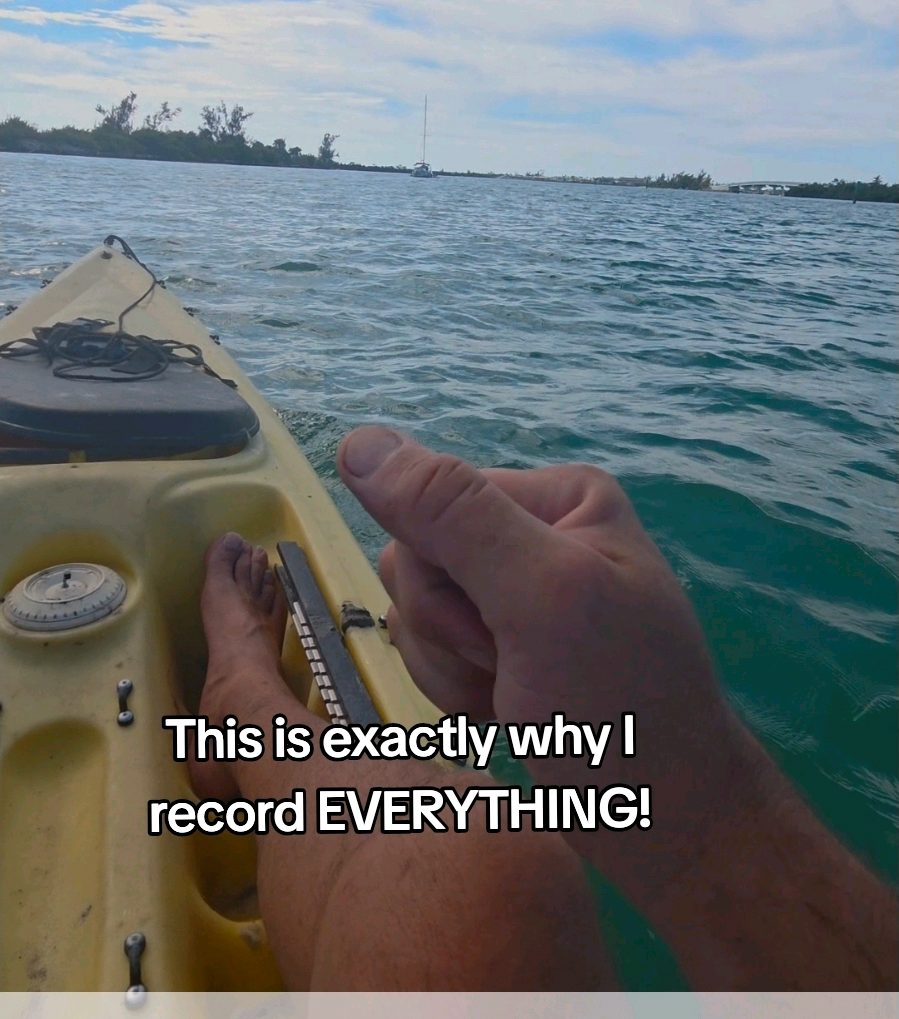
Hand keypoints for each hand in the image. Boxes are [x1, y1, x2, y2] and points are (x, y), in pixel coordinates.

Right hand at [336, 426, 754, 895]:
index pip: (428, 506)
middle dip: (446, 631)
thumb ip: (452, 515)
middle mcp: (534, 532)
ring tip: (514, 698)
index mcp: (557, 497)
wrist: (667, 820)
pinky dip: (454, 691)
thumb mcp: (540, 597)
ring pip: (413, 610)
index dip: (440, 582)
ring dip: (448, 668)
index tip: (502, 632)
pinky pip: (429, 650)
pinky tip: (505, 712)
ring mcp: (516, 592)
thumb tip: (358, 442)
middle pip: (414, 559)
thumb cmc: (621, 705)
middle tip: (511, 669)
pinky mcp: (503, 643)